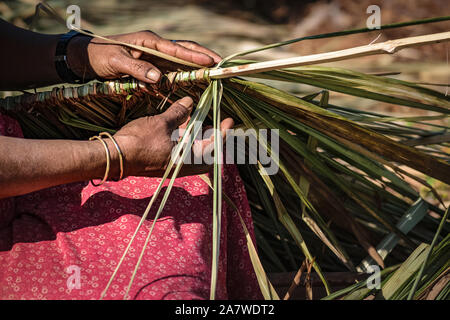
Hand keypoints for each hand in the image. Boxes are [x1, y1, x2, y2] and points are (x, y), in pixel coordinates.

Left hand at [67, 30, 220, 82]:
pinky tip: (193, 79)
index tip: (211, 62)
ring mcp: (154, 54)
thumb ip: (137, 69)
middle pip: (185, 49)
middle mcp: (155, 46)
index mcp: (149, 41)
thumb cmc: (99, 56)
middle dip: (203, 56)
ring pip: (181, 58)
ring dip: (197, 64)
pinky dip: (184, 73)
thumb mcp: (116, 63)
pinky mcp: (151, 63)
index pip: (176, 49)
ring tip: (213, 70)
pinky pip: (171, 68)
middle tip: (220, 64)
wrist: (86, 57)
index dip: (194, 56)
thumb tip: (158, 79)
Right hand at [113, 96, 232, 177]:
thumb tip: (190, 102)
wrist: (114, 156)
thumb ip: (178, 113)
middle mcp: (183, 165)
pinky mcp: (165, 162)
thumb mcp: (161, 123)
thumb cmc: (138, 141)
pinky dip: (188, 139)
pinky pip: (183, 151)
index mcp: (187, 159)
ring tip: (202, 119)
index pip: (214, 148)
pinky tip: (185, 124)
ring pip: (195, 151)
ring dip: (200, 136)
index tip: (229, 121)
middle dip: (215, 136)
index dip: (223, 133)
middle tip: (220, 121)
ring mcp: (174, 165)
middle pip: (208, 153)